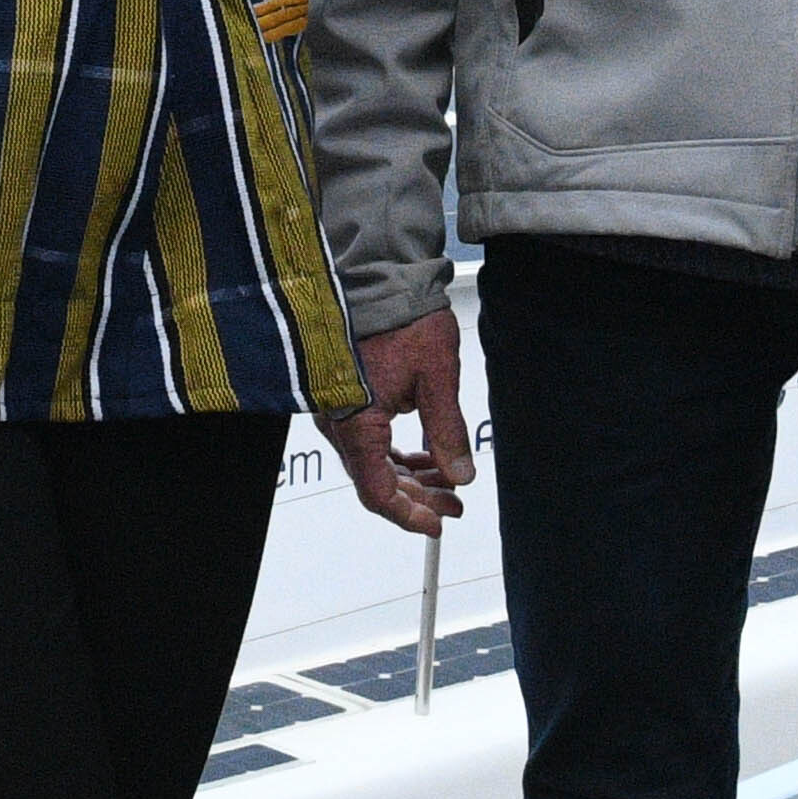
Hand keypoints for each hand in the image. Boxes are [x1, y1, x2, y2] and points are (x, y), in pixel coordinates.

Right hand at [322, 303, 471, 533]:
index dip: (408, 514)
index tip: (437, 523)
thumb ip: (446, 430)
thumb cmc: (400, 317)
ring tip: (448, 481)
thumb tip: (459, 474)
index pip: (377, 490)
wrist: (377, 275)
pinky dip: (396, 455)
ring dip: (409, 476)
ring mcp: (338, 410)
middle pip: (375, 481)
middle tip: (455, 502)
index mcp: (356, 422)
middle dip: (418, 496)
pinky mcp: (345, 396)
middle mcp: (338, 422)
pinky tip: (425, 456)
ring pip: (372, 463)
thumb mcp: (436, 377)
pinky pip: (368, 441)